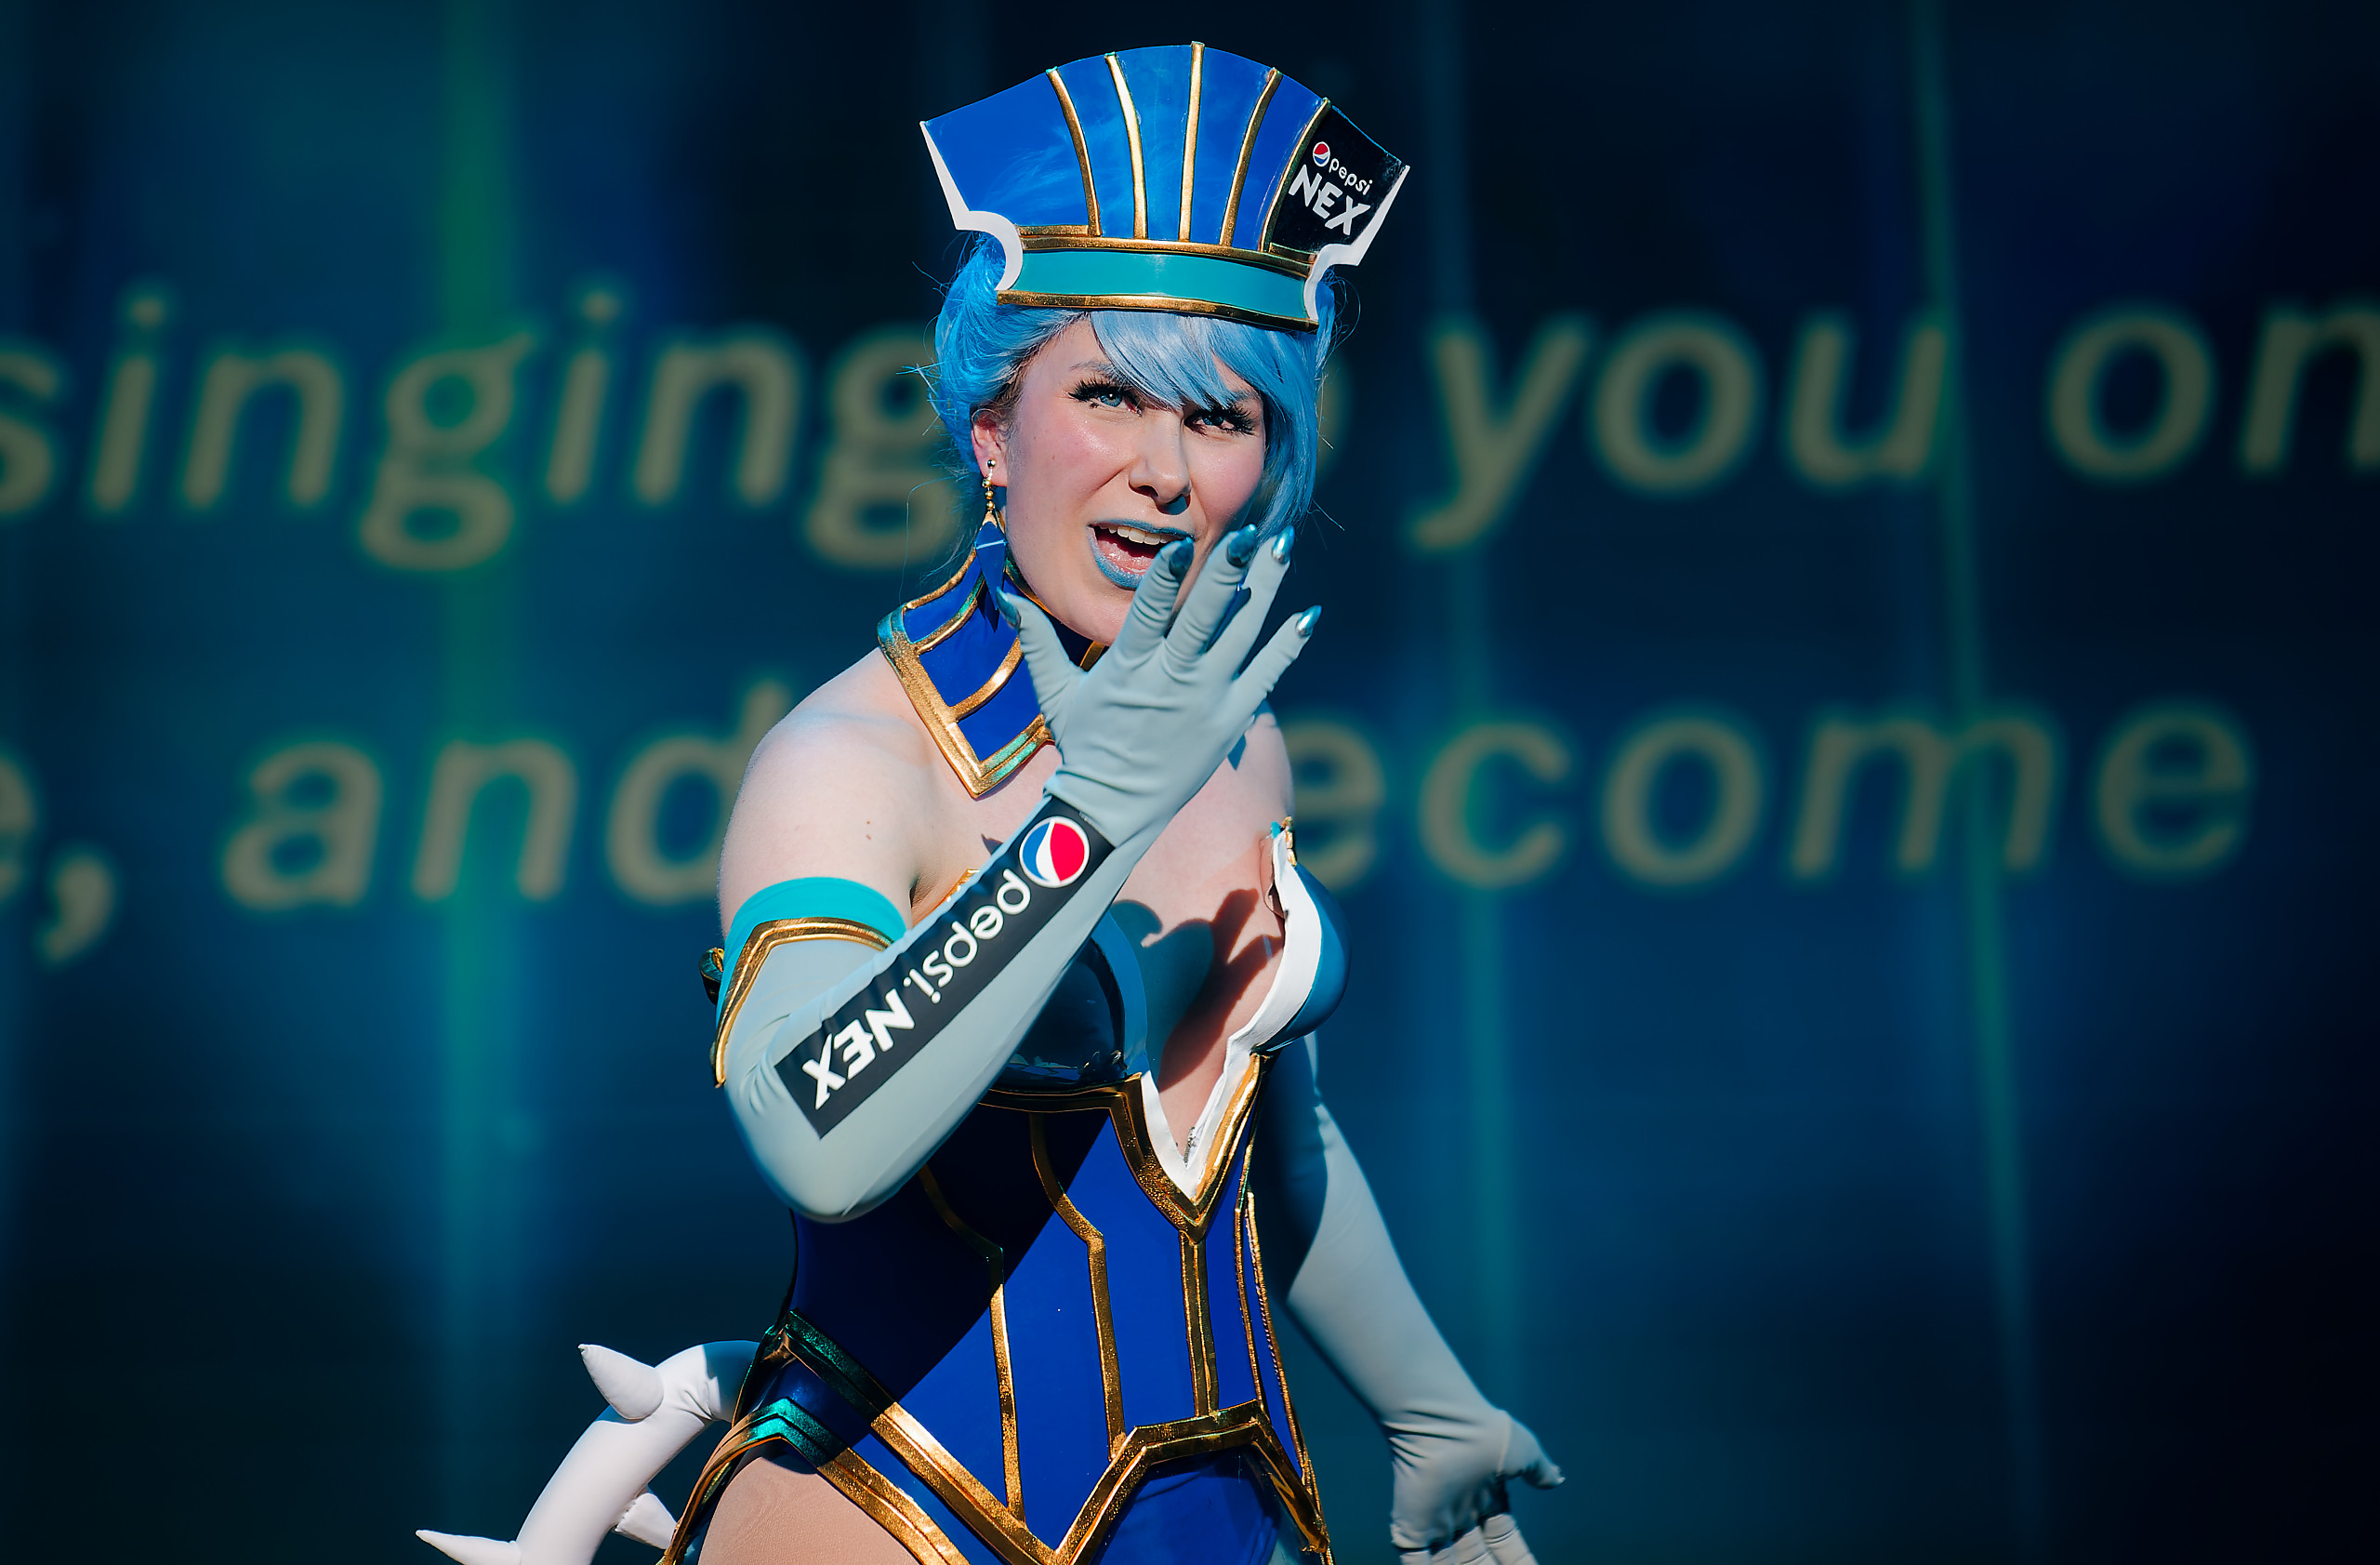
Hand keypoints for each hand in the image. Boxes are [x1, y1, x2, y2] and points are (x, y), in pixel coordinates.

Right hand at [1005, 525, 1316, 847]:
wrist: (1114, 808)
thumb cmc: (1084, 742)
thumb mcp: (1056, 691)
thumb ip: (1036, 639)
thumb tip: (1006, 593)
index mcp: (1128, 669)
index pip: (1148, 615)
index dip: (1167, 580)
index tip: (1184, 544)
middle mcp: (1172, 681)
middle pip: (1205, 618)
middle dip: (1229, 571)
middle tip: (1253, 530)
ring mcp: (1207, 701)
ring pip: (1243, 636)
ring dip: (1266, 588)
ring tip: (1283, 544)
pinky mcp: (1231, 720)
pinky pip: (1266, 677)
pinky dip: (1288, 646)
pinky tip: (1309, 614)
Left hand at [1390, 1409, 1563, 1564]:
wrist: (1445, 1423)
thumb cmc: (1484, 1434)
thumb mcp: (1522, 1452)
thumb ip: (1538, 1470)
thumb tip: (1556, 1480)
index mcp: (1486, 1498)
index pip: (1505, 1542)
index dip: (1519, 1562)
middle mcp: (1460, 1513)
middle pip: (1478, 1561)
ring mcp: (1435, 1523)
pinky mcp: (1411, 1531)